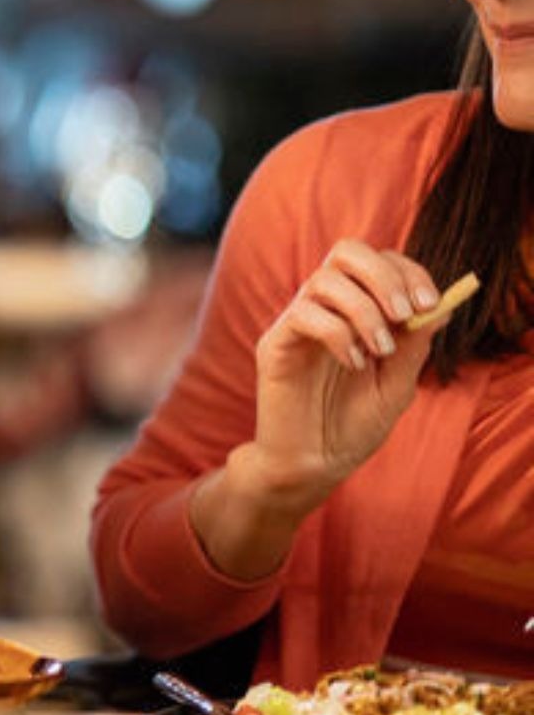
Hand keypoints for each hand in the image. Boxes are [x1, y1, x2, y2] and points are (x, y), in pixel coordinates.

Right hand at [240, 240, 444, 512]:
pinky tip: (353, 364)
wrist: (316, 463)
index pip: (378, 262)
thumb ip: (415, 346)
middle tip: (404, 315)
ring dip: (364, 310)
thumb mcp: (398, 384)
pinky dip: (338, 334)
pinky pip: (304, 315)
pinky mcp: (274, 344)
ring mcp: (296, 323)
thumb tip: (439, 308)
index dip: (408, 271)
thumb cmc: (354, 425)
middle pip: (347, 252)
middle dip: (384, 276)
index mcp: (355, 310)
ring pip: (325, 280)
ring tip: (379, 350)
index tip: (430, 304)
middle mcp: (324, 307)